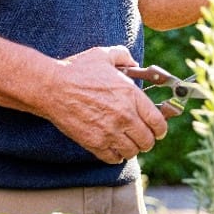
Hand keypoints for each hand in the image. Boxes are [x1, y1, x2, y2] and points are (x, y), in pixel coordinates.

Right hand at [38, 45, 168, 163]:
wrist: (52, 87)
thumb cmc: (77, 70)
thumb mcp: (103, 55)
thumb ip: (123, 56)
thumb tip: (133, 63)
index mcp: (131, 95)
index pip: (158, 122)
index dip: (160, 128)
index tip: (157, 130)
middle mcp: (125, 116)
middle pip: (148, 141)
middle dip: (146, 140)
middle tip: (140, 136)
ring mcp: (110, 132)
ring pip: (132, 152)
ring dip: (131, 148)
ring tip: (125, 142)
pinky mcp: (95, 143)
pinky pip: (114, 158)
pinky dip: (115, 155)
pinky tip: (112, 147)